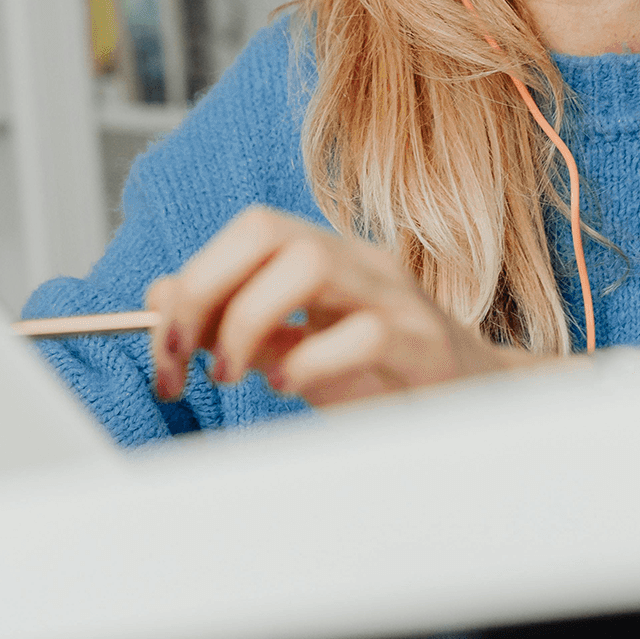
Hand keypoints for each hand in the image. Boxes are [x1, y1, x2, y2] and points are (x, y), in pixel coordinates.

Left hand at [144, 206, 531, 406]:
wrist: (480, 407)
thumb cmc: (381, 376)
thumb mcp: (294, 346)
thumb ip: (233, 321)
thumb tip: (159, 301)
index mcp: (325, 255)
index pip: (247, 232)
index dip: (191, 282)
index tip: (163, 347)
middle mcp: (359, 263)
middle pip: (267, 231)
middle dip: (206, 290)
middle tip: (186, 357)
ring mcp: (397, 299)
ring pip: (310, 264)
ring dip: (248, 321)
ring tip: (236, 373)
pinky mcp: (425, 348)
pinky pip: (363, 333)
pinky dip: (309, 362)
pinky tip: (288, 387)